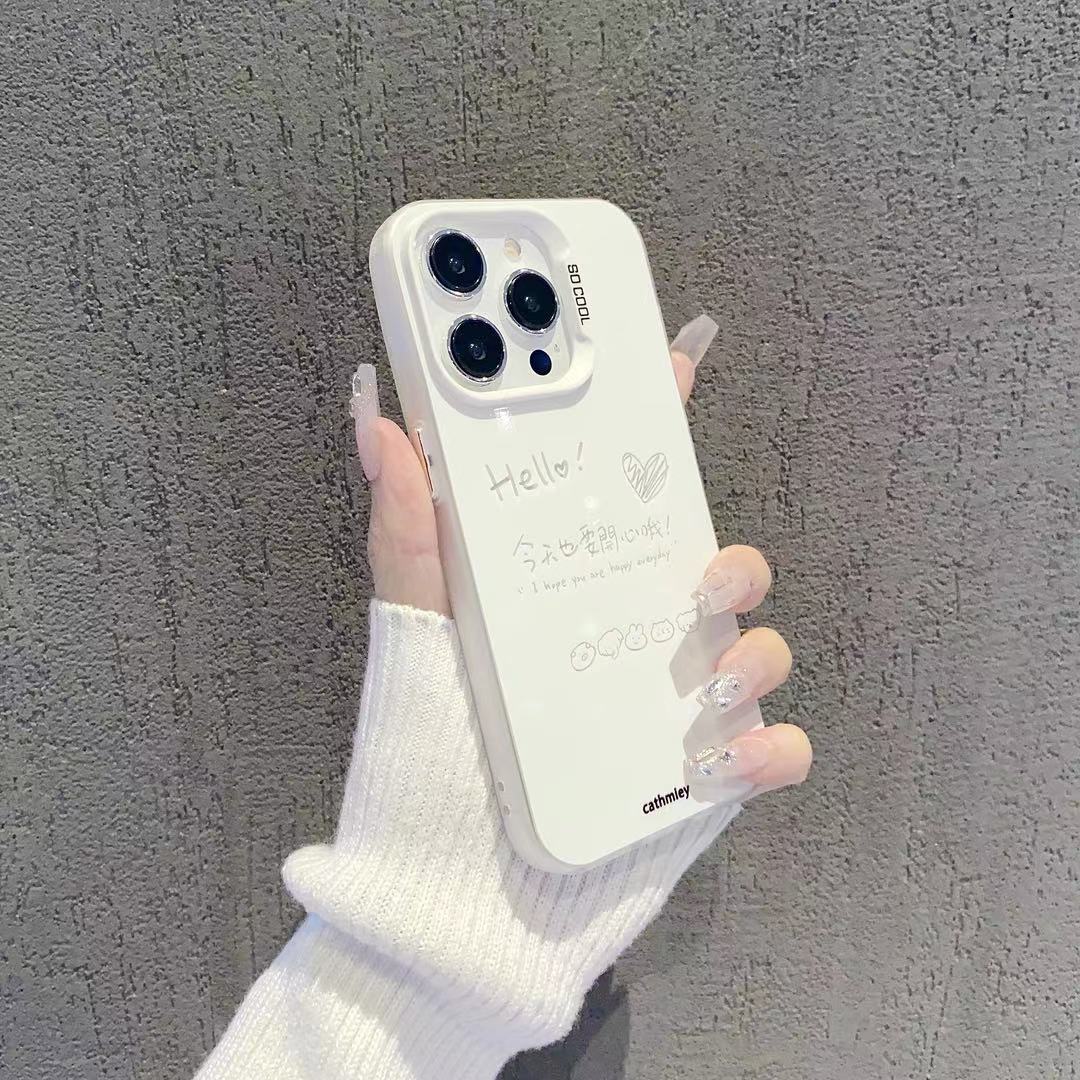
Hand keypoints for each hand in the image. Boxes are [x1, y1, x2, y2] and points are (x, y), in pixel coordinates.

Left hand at [350, 316, 810, 800]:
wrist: (455, 900)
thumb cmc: (434, 757)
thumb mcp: (416, 633)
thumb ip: (404, 534)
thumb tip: (378, 421)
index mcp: (571, 593)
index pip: (625, 499)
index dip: (655, 425)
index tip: (673, 356)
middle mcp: (630, 641)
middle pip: (714, 568)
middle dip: (731, 556)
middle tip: (702, 570)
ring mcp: (672, 709)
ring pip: (759, 651)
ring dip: (755, 652)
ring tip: (706, 680)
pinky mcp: (704, 781)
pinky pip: (772, 753)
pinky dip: (767, 751)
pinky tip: (719, 763)